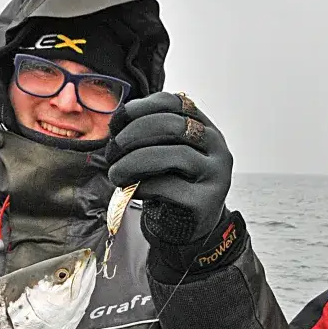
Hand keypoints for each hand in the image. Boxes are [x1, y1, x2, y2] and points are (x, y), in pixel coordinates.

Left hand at [104, 91, 233, 246]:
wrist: (191, 225)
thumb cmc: (173, 182)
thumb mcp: (165, 151)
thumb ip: (148, 134)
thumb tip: (116, 123)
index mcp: (203, 126)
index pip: (174, 102)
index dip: (142, 107)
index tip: (117, 122)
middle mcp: (215, 146)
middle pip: (173, 126)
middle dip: (134, 135)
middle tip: (112, 150)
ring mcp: (215, 173)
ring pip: (174, 155)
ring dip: (134, 162)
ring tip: (115, 173)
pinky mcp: (205, 201)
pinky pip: (169, 187)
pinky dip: (143, 186)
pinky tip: (131, 189)